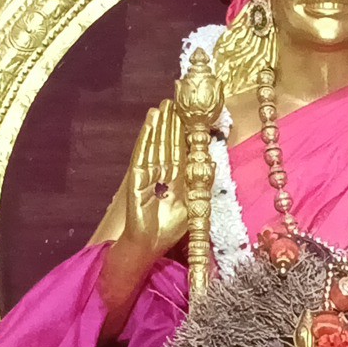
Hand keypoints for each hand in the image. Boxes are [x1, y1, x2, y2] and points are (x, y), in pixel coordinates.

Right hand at [115, 104, 200, 261]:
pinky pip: (142, 154)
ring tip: (161, 107)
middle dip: (169, 124)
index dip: (182, 133)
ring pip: (154, 145)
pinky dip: (146, 138)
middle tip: (172, 101)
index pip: (179, 151)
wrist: (150, 244)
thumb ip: (200, 181)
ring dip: (157, 126)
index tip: (185, 114)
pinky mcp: (137, 179)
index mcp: (175, 179)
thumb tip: (210, 161)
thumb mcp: (193, 203)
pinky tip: (150, 123)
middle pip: (166, 144)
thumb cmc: (169, 229)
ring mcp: (148, 175)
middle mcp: (161, 173)